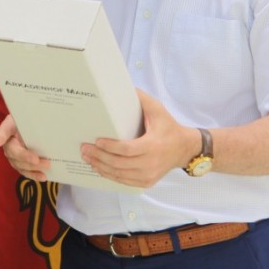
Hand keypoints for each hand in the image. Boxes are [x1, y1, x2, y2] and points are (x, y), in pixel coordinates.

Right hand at [0, 114, 50, 181]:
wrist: (31, 128)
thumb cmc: (24, 122)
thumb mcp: (18, 120)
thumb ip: (9, 128)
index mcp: (7, 136)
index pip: (6, 137)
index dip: (3, 138)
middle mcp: (9, 149)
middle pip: (15, 157)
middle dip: (27, 160)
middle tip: (40, 161)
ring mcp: (15, 158)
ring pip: (21, 167)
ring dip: (33, 171)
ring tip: (44, 173)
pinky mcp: (22, 165)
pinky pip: (26, 172)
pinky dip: (34, 175)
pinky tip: (43, 177)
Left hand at [80, 89, 196, 187]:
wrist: (184, 148)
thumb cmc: (168, 127)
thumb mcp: (158, 110)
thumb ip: (141, 98)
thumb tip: (123, 86)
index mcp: (153, 145)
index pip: (127, 149)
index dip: (110, 147)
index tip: (96, 141)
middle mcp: (151, 163)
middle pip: (119, 164)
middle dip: (99, 157)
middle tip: (84, 149)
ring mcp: (149, 175)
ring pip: (119, 175)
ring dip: (101, 167)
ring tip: (88, 158)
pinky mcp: (147, 182)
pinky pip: (124, 181)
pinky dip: (110, 175)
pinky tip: (99, 167)